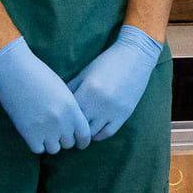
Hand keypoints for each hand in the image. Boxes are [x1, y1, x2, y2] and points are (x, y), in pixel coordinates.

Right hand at [0, 36, 91, 154]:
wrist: (15, 70)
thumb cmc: (37, 75)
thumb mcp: (61, 90)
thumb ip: (69, 109)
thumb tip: (72, 127)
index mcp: (72, 108)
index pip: (85, 135)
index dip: (83, 141)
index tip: (79, 143)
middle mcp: (61, 120)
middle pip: (69, 143)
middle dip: (63, 140)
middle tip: (55, 134)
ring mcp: (45, 128)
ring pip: (54, 149)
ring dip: (50, 143)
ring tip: (43, 133)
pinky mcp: (29, 133)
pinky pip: (38, 149)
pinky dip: (36, 144)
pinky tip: (32, 133)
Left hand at [69, 26, 162, 141]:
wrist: (134, 58)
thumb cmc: (106, 63)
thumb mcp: (85, 73)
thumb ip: (71, 88)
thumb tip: (57, 103)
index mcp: (87, 90)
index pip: (68, 111)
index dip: (62, 116)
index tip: (58, 119)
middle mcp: (99, 103)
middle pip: (78, 124)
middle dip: (71, 127)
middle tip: (66, 129)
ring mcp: (112, 110)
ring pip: (92, 132)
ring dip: (84, 133)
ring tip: (78, 132)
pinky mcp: (124, 114)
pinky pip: (107, 132)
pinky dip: (98, 135)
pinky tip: (93, 131)